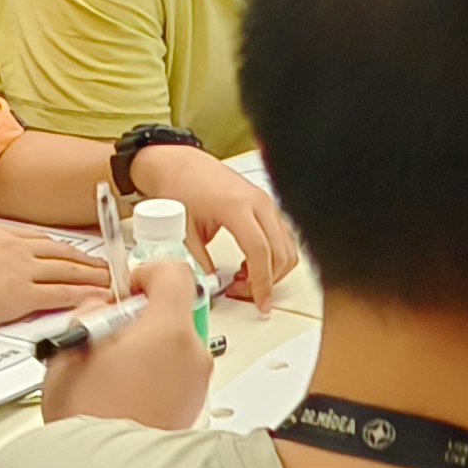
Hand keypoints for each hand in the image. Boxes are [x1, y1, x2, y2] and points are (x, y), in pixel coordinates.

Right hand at [0, 220, 112, 329]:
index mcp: (0, 234)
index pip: (42, 240)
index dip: (64, 248)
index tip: (76, 253)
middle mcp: (16, 248)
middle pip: (61, 252)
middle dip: (86, 260)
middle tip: (104, 266)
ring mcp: (21, 271)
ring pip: (68, 271)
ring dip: (92, 276)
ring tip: (108, 281)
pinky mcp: (20, 296)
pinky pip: (60, 294)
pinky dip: (82, 295)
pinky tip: (95, 298)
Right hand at [42, 255, 213, 430]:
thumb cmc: (87, 419)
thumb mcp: (71, 350)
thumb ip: (89, 315)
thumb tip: (99, 308)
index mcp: (168, 331)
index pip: (174, 273)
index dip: (146, 273)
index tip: (126, 290)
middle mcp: (193, 354)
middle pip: (173, 313)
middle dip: (140, 320)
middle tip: (107, 339)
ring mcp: (197, 383)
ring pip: (174, 345)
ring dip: (146, 349)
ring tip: (109, 373)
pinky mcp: (193, 407)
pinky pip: (176, 374)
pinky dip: (154, 375)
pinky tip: (122, 393)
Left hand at [141, 144, 298, 311]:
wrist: (181, 165)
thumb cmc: (180, 187)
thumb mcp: (183, 230)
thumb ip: (198, 262)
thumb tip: (211, 287)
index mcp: (236, 206)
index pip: (260, 251)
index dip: (262, 282)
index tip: (260, 302)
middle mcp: (258, 202)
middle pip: (280, 252)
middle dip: (267, 281)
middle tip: (245, 294)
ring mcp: (266, 203)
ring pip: (287, 247)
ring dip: (273, 270)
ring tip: (245, 280)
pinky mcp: (267, 206)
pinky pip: (283, 237)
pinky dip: (274, 257)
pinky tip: (251, 265)